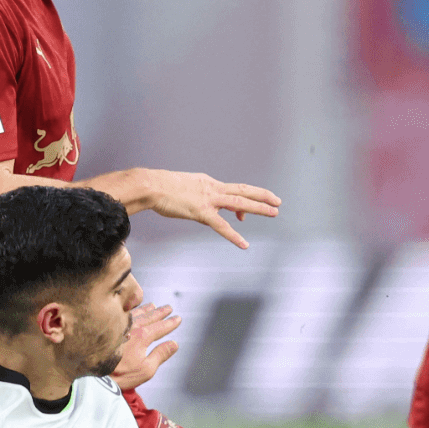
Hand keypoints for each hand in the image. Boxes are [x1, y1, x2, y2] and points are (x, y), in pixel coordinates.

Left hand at [110, 303, 181, 389]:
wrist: (95, 375)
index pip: (160, 327)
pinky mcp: (107, 326)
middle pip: (149, 317)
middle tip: (169, 308)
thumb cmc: (120, 374)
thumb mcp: (146, 369)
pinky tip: (130, 310)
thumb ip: (161, 355)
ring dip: (146, 309)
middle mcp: (131, 327)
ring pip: (136, 313)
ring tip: (153, 306)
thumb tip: (173, 344)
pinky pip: (122, 313)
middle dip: (160, 312)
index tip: (177, 319)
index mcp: (142, 337)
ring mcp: (118, 325)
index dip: (170, 323)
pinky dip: (131, 310)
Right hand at [146, 170, 280, 248]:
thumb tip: (199, 207)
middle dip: (262, 196)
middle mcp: (212, 188)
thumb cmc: (161, 189)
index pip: (231, 190)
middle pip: (243, 191)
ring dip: (258, 208)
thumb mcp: (183, 189)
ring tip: (274, 212)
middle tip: (277, 201)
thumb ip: (195, 197)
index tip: (246, 212)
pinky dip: (234, 235)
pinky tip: (244, 244)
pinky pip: (221, 226)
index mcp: (208, 183)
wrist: (151, 186)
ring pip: (239, 202)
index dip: (244, 199)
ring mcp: (208, 200)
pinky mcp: (201, 212)